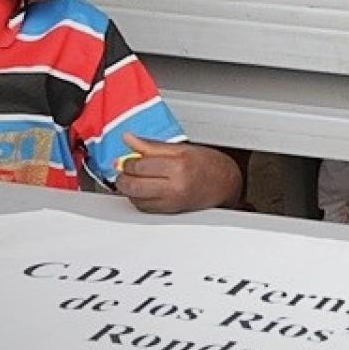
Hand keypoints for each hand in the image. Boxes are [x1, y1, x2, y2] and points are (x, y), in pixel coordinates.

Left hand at [114, 133, 242, 212]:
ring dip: (129, 189)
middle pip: (133, 185)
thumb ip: (151, 145)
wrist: (225, 184)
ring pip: (135, 199)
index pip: (139, 166)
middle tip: (125, 169)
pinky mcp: (170, 211)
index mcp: (178, 166)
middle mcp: (174, 187)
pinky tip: (143, 189)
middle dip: (123, 177)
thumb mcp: (181, 148)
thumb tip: (129, 138)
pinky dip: (138, 198)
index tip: (129, 157)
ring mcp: (172, 201)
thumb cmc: (207, 164)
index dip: (128, 161)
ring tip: (135, 178)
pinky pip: (144, 208)